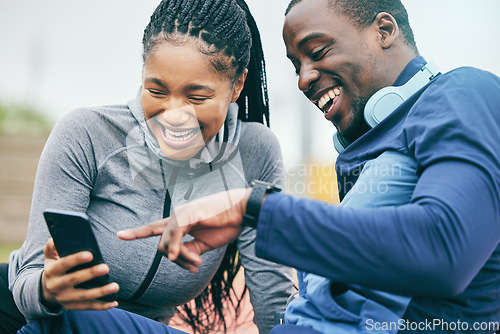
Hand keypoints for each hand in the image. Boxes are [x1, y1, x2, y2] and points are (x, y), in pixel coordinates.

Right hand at [41, 238, 118, 309]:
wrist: (46, 291)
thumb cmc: (55, 268)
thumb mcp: (50, 257)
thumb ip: (51, 247)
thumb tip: (55, 238)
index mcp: (51, 271)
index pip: (63, 264)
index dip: (76, 259)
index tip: (90, 254)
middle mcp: (56, 286)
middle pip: (75, 280)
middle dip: (91, 274)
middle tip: (106, 268)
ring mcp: (64, 298)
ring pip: (84, 296)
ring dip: (100, 292)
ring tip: (115, 286)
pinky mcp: (73, 306)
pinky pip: (88, 307)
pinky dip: (102, 306)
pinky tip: (114, 302)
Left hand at [118, 188, 250, 272]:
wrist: (242, 212)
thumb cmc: (227, 224)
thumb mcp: (205, 243)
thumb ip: (190, 250)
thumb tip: (178, 259)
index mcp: (181, 222)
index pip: (154, 228)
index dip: (137, 232)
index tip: (120, 235)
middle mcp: (176, 216)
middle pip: (161, 246)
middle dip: (176, 261)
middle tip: (195, 267)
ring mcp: (179, 214)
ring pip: (165, 245)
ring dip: (181, 259)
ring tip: (198, 263)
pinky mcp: (186, 215)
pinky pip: (173, 237)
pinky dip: (176, 249)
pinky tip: (179, 256)